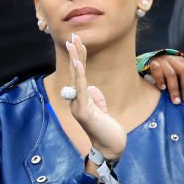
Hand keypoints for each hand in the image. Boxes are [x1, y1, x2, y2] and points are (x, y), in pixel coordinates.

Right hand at [65, 35, 126, 162]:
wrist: (110, 148)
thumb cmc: (107, 130)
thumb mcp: (102, 109)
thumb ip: (96, 97)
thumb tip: (92, 87)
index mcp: (81, 99)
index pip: (80, 75)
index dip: (79, 58)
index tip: (78, 42)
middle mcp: (76, 101)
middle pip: (76, 73)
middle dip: (75, 53)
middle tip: (73, 36)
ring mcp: (78, 106)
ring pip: (76, 78)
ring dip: (76, 59)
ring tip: (74, 43)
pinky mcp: (84, 111)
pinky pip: (81, 89)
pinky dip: (79, 75)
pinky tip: (77, 63)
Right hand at [146, 55, 183, 104]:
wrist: (149, 60)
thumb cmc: (167, 70)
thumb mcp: (179, 72)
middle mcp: (175, 60)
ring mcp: (163, 61)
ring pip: (171, 74)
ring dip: (174, 89)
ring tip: (175, 101)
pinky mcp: (152, 63)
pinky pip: (157, 70)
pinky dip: (160, 80)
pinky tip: (162, 89)